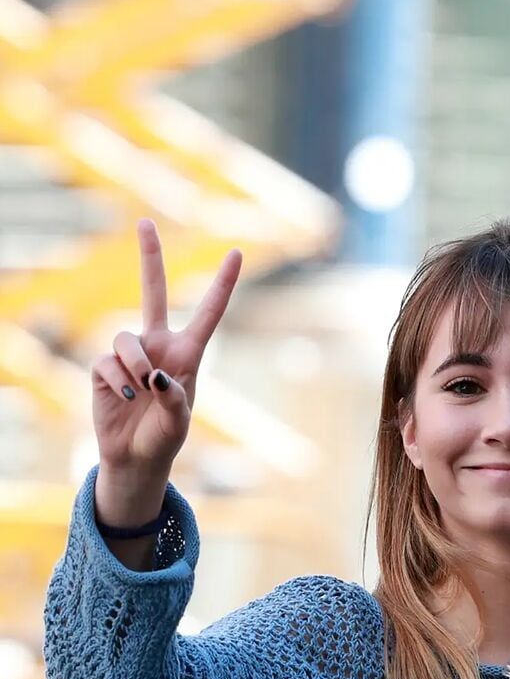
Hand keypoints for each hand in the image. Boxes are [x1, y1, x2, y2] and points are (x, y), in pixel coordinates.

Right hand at [92, 220, 241, 526]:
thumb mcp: (179, 421)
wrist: (135, 457)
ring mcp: (130, 353)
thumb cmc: (165, 437)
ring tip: (142, 390)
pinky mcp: (103, 366)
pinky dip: (117, 381)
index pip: (209, 312)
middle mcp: (159, 344)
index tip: (236, 252)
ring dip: (134, 365)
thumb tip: (153, 375)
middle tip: (144, 221)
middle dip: (148, 257)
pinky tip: (123, 398)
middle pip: (153, 291)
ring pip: (126, 337)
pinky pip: (106, 361)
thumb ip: (174, 398)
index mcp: (189, 352)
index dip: (222, 283)